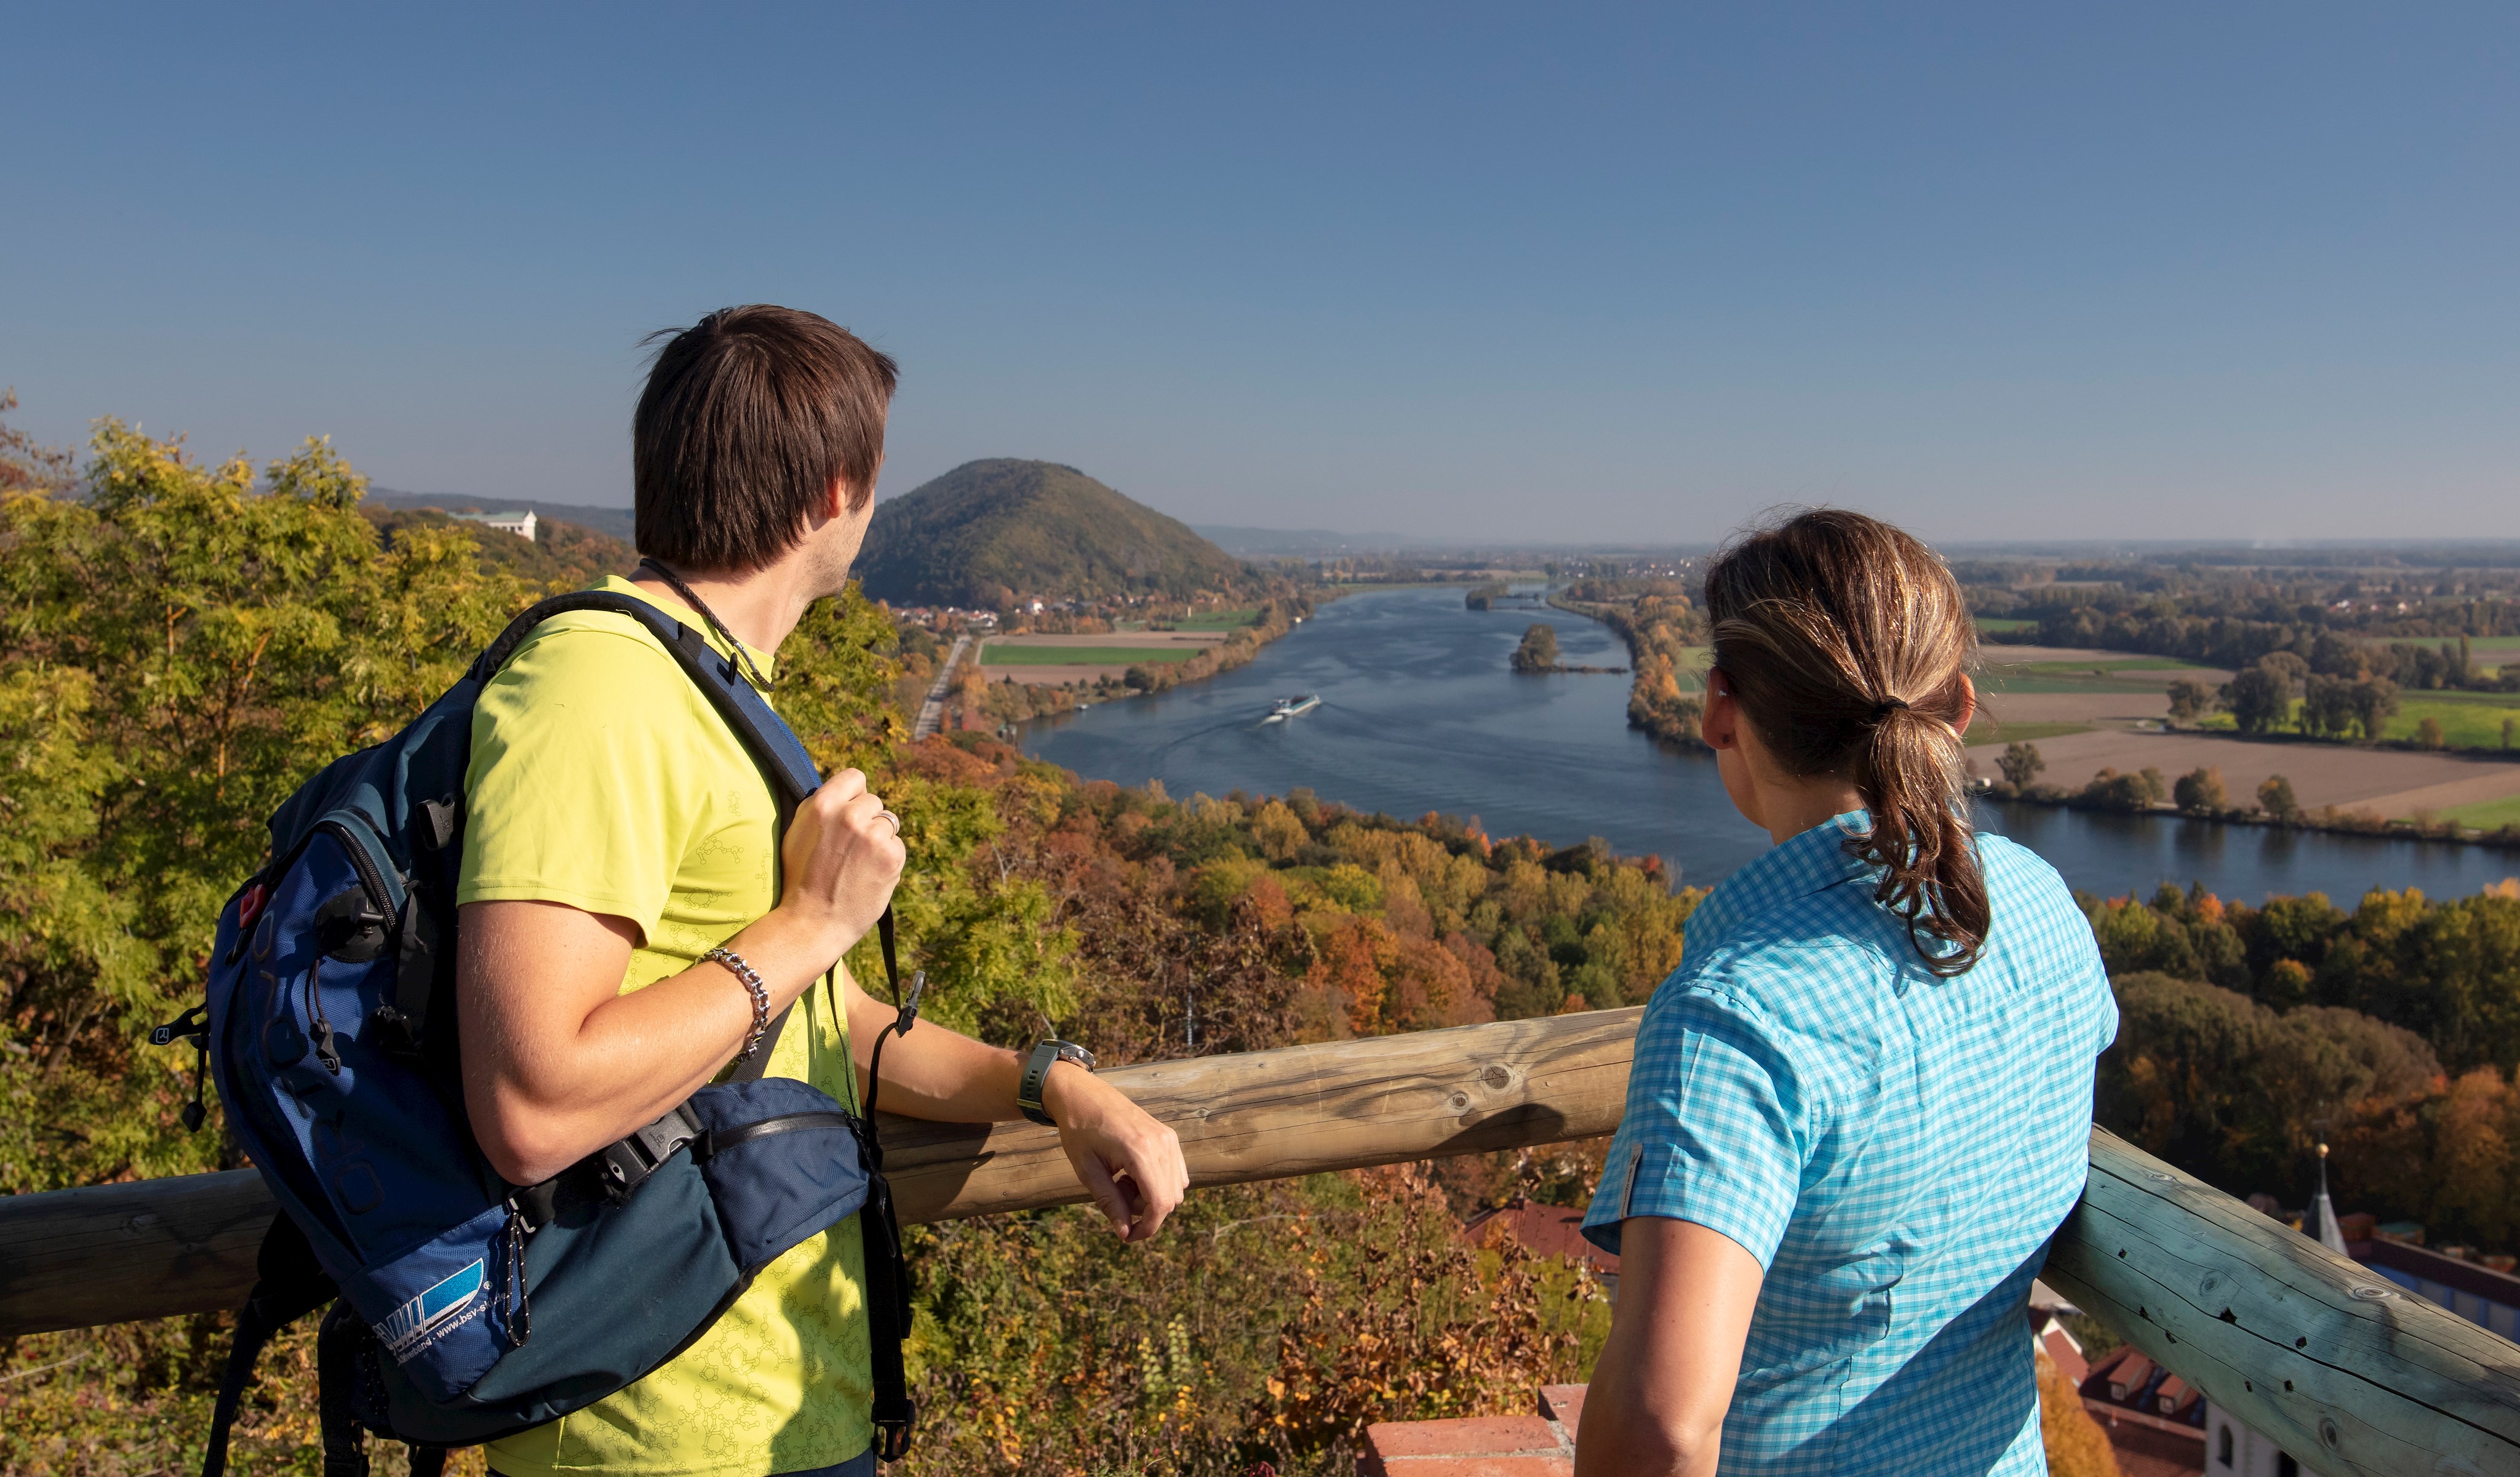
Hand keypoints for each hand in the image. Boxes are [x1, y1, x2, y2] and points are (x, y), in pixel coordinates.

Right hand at [772, 769, 905, 962]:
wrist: (813, 922)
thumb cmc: (801, 879)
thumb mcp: (798, 832)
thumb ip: (820, 806)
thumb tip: (842, 791)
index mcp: (823, 803)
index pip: (855, 777)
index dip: (854, 796)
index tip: (848, 814)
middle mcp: (850, 814)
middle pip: (874, 802)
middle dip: (866, 821)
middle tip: (849, 849)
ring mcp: (874, 835)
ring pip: (888, 824)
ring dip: (879, 840)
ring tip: (857, 865)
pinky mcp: (892, 855)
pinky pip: (897, 845)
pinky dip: (888, 859)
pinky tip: (869, 876)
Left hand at [1044, 1063, 1187, 1241]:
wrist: (1082, 1094)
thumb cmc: (1079, 1131)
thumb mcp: (1087, 1170)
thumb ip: (1109, 1203)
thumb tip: (1125, 1234)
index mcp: (1140, 1151)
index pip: (1159, 1203)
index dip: (1147, 1228)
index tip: (1128, 1237)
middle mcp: (1162, 1144)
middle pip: (1170, 1199)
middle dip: (1145, 1211)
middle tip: (1116, 1195)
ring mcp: (1168, 1138)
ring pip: (1175, 1188)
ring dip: (1151, 1196)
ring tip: (1122, 1181)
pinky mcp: (1168, 1136)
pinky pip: (1176, 1173)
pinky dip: (1158, 1183)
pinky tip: (1132, 1172)